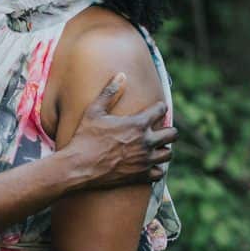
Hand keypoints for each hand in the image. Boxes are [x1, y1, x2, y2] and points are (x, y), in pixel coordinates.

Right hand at [58, 74, 174, 190]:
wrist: (77, 168)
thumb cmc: (84, 138)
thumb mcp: (94, 112)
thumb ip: (110, 92)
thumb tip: (121, 74)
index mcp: (138, 123)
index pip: (162, 110)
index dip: (159, 108)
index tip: (154, 111)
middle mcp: (145, 141)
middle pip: (173, 134)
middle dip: (168, 131)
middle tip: (159, 131)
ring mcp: (144, 160)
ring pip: (168, 153)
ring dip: (164, 149)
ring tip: (155, 148)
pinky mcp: (139, 176)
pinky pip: (159, 173)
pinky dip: (156, 169)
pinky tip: (148, 165)